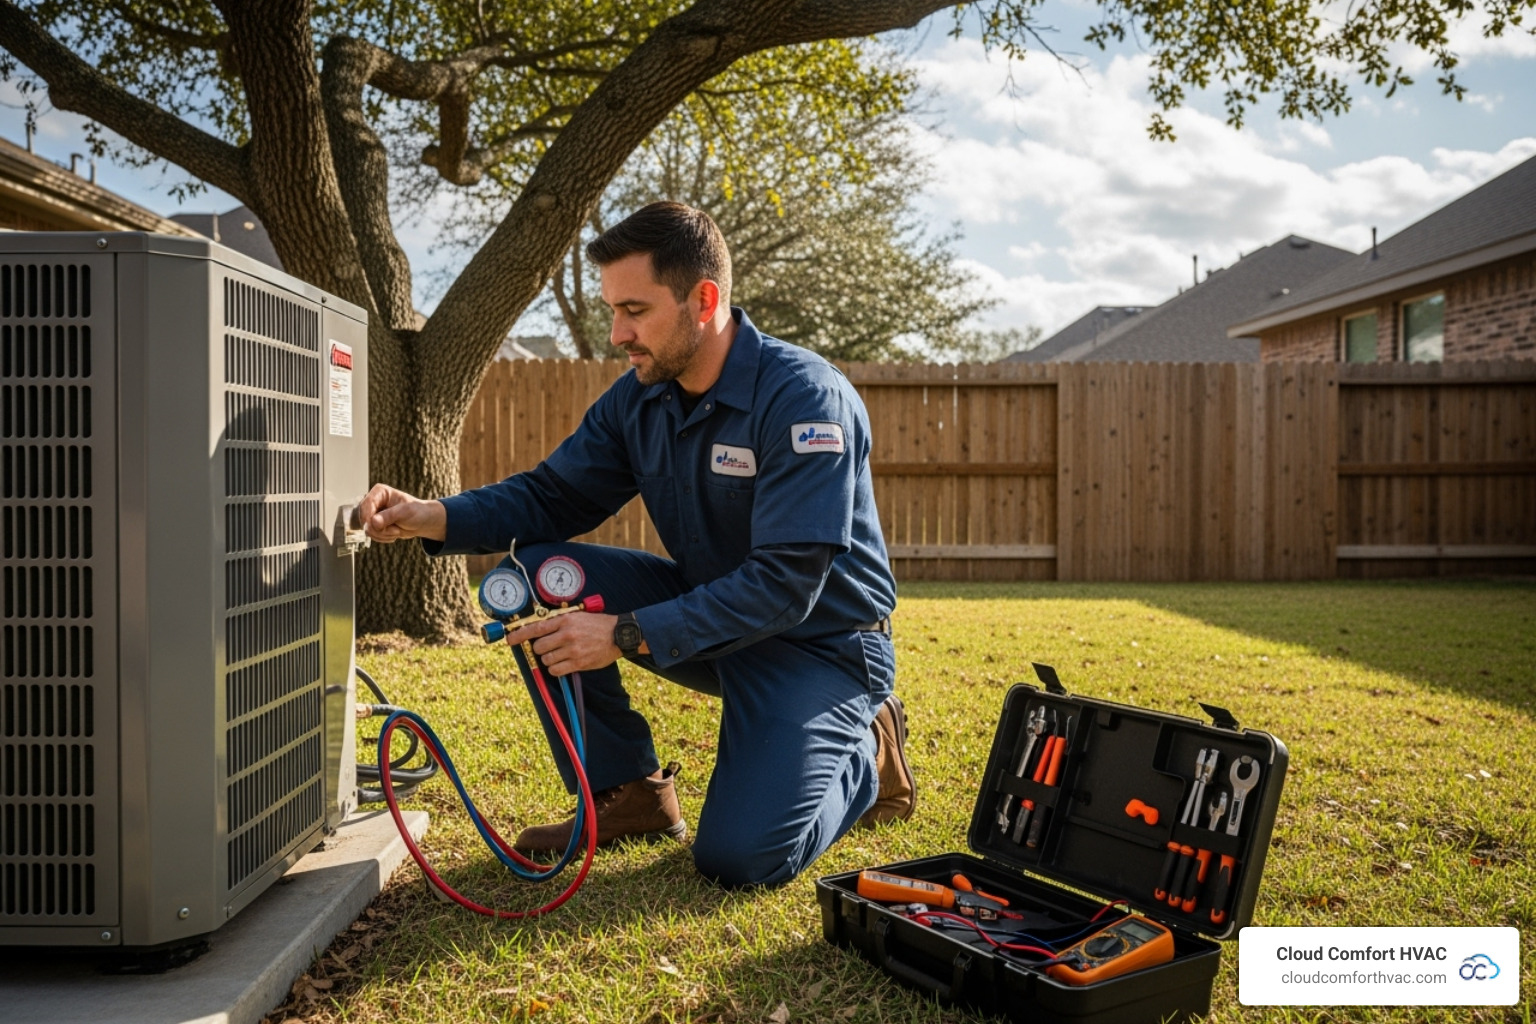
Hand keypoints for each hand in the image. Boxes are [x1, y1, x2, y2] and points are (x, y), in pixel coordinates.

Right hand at [357, 483, 447, 542]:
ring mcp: (373, 513)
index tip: (379, 527)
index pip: (365, 505)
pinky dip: (382, 538)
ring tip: (397, 531)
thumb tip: (373, 522)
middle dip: (379, 529)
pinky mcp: (374, 524)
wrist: (422, 522)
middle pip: (364, 519)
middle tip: (396, 531)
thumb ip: (389, 516)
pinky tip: (393, 534)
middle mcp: (373, 501)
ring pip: (367, 529)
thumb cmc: (417, 512)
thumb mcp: (406, 512)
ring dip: (382, 535)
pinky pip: (371, 535)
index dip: (369, 518)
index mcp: (379, 492)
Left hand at [506, 612, 621, 676]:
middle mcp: (567, 634)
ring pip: (546, 660)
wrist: (618, 635)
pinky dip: (556, 669)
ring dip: (549, 659)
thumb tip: (539, 630)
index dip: (519, 635)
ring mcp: (572, 650)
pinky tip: (563, 663)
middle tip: (549, 647)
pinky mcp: (578, 663)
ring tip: (559, 655)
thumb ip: (559, 622)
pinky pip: (556, 670)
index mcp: (565, 620)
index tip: (510, 640)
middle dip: (540, 649)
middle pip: (539, 647)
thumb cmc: (597, 625)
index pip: (536, 628)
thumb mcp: (578, 616)